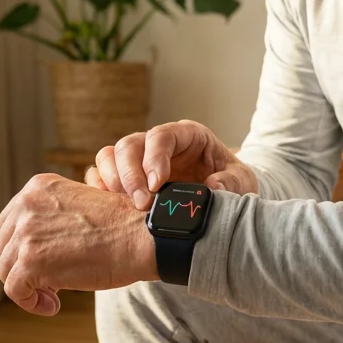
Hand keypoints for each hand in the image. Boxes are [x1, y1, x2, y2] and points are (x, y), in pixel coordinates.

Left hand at [0, 173, 156, 315]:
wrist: (140, 236)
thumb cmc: (122, 225)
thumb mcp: (79, 204)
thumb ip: (52, 216)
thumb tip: (36, 247)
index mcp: (37, 187)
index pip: (10, 223)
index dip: (24, 247)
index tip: (46, 261)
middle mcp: (26, 205)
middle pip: (4, 246)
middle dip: (23, 266)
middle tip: (51, 281)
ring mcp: (26, 233)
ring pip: (6, 270)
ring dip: (28, 286)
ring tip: (54, 296)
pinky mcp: (31, 262)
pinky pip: (14, 290)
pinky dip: (30, 303)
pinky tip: (54, 306)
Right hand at [85, 119, 258, 209]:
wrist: (224, 198)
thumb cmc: (232, 184)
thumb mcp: (242, 182)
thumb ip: (232, 183)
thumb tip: (213, 187)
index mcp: (187, 135)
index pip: (162, 136)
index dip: (154, 157)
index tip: (156, 185)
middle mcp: (157, 144)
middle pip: (130, 145)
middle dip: (130, 174)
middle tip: (141, 203)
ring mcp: (139, 160)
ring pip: (110, 156)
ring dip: (113, 180)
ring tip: (127, 206)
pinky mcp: (126, 179)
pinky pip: (101, 175)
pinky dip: (100, 188)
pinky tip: (111, 206)